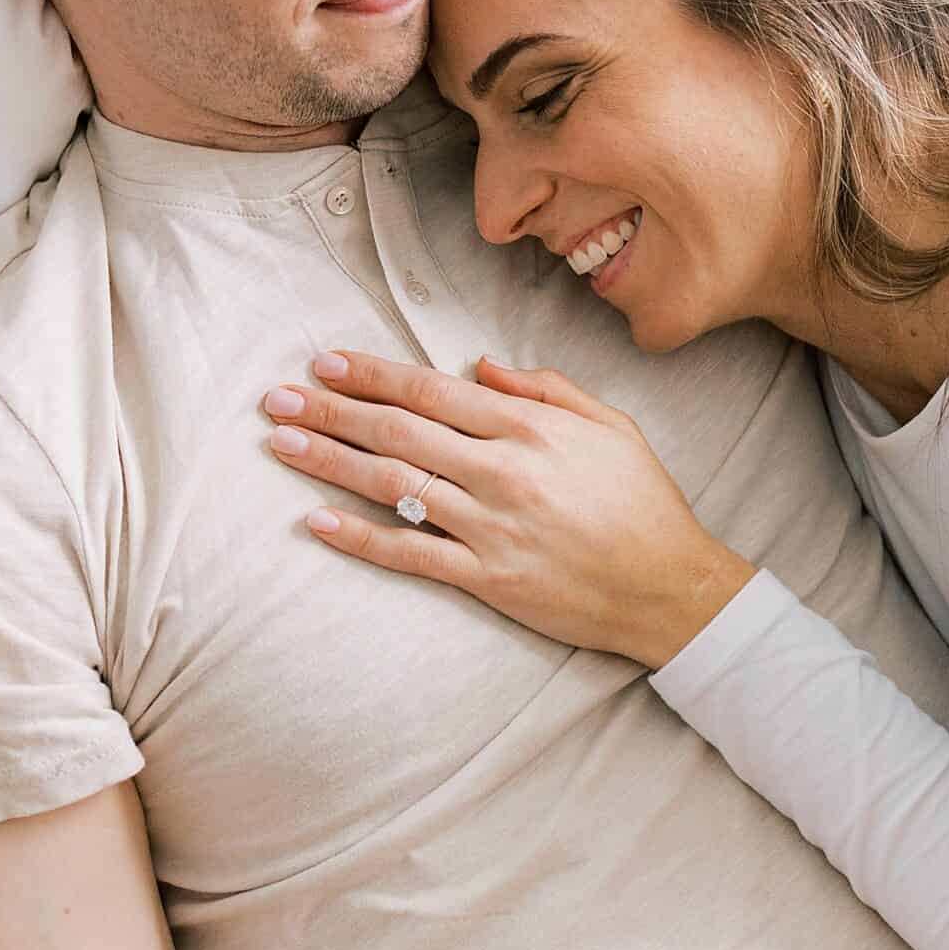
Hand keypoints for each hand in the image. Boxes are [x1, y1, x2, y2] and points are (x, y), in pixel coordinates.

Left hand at [263, 349, 754, 664]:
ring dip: (330, 463)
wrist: (671, 588)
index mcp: (529, 428)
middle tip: (277, 397)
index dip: (373, 374)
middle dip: (332, 410)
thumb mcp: (609, 425)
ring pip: (394, 486)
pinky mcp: (487, 578)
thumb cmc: (644, 502)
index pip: (432, 390)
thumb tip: (480, 367)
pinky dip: (360, 538)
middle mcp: (502, 472)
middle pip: (398, 431)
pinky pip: (411, 554)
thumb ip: (544, 389)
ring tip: (282, 445)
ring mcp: (491, 527)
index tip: (326, 362)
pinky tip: (317, 522)